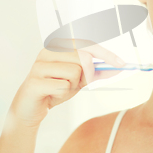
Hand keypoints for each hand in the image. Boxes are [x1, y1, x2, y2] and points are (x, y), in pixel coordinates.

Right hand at [9, 39, 124, 127]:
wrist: (30, 108)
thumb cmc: (55, 89)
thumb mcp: (80, 80)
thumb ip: (97, 72)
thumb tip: (118, 67)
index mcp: (58, 46)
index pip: (87, 44)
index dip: (105, 53)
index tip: (121, 63)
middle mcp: (47, 51)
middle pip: (83, 58)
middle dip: (87, 74)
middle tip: (76, 83)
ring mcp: (39, 65)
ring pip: (74, 72)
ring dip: (72, 86)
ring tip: (60, 89)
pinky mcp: (34, 81)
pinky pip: (62, 86)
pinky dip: (62, 94)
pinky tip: (52, 95)